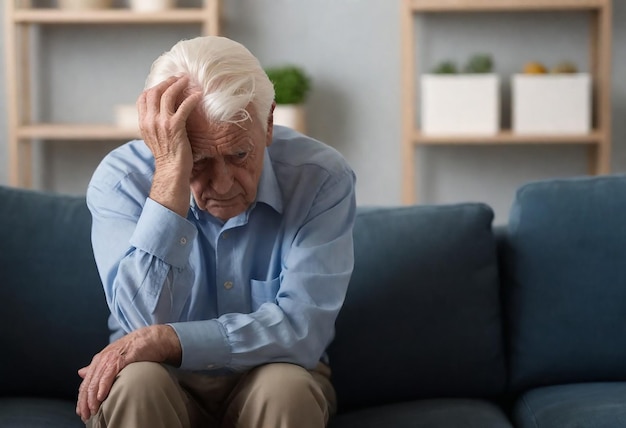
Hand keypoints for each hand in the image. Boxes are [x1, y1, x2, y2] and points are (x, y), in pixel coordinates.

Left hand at [76, 325, 180, 422]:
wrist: (155, 338)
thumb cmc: (138, 349)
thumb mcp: (116, 358)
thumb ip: (99, 367)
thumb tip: (81, 373)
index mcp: (100, 359)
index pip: (87, 382)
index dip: (82, 398)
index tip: (82, 412)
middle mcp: (103, 358)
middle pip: (88, 384)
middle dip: (84, 402)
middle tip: (85, 415)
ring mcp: (111, 358)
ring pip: (96, 381)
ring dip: (92, 398)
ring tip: (93, 410)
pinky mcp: (122, 358)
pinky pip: (109, 374)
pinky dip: (103, 386)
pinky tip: (101, 397)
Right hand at [137, 75, 202, 215]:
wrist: (171, 171)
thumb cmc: (167, 156)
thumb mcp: (155, 137)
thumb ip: (155, 123)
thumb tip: (162, 111)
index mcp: (143, 122)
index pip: (143, 97)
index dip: (155, 86)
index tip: (167, 83)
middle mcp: (150, 120)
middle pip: (155, 92)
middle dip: (168, 82)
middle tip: (180, 78)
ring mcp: (161, 123)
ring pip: (168, 95)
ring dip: (179, 85)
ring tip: (188, 81)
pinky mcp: (175, 127)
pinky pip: (183, 107)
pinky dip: (191, 99)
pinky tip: (198, 96)